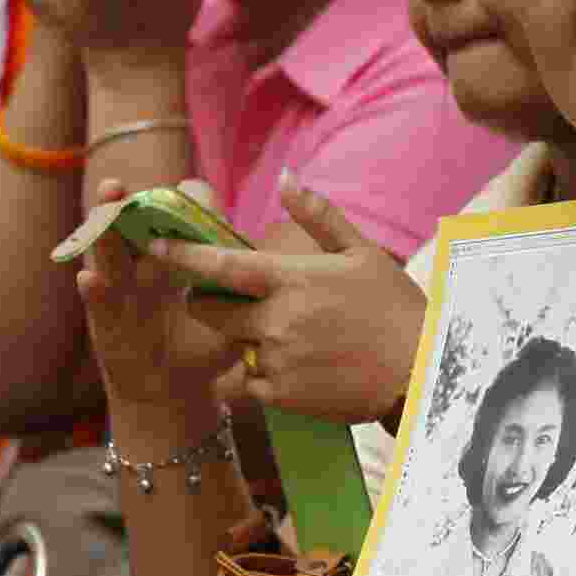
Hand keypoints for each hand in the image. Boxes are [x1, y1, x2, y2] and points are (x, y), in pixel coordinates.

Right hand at [77, 179, 239, 408]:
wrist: (174, 389)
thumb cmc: (208, 346)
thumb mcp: (233, 320)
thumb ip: (248, 298)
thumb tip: (272, 280)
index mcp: (179, 252)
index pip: (180, 211)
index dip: (185, 202)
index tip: (188, 197)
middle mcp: (145, 261)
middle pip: (133, 222)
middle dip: (123, 202)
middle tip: (116, 187)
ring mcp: (122, 286)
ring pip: (108, 251)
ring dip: (103, 230)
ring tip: (101, 212)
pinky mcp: (106, 318)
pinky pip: (98, 300)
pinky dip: (93, 290)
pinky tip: (90, 279)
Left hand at [148, 172, 427, 422]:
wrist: (421, 372)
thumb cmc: (394, 307)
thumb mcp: (361, 252)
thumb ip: (318, 215)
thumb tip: (286, 178)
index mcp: (292, 279)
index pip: (220, 265)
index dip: (181, 256)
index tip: (154, 246)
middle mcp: (276, 320)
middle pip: (210, 312)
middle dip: (206, 305)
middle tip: (224, 302)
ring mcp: (276, 361)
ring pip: (232, 350)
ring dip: (243, 344)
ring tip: (282, 341)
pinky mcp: (282, 397)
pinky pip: (248, 386)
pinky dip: (258, 379)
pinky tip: (293, 370)